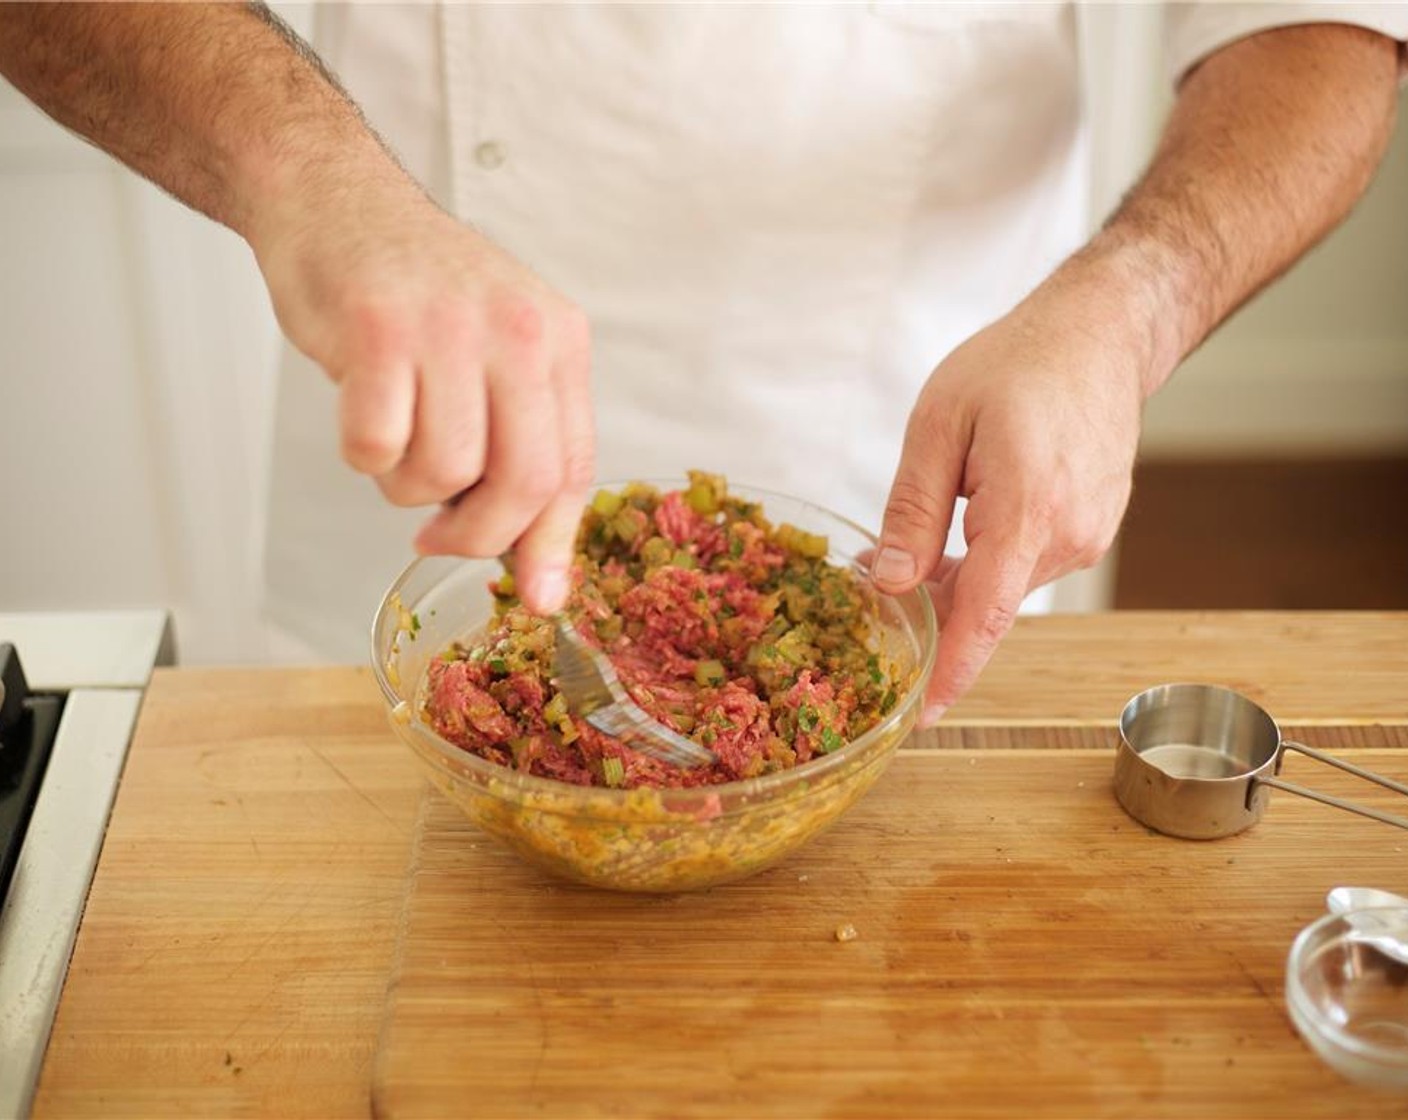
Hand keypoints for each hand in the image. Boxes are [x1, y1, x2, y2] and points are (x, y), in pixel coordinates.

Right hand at [249, 177, 592, 613]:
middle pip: (522, 483)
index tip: (539, 596)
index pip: (574, 468)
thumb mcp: (495, 359)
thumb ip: (523, 453)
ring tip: (395, 436)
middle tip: (437, 536)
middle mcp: (517, 332)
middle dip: (477, 535)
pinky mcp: (379, 329)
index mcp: (558, 341)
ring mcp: (449, 327)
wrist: (333, 200)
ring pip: (444, 473)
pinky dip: (361, 452)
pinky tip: (360, 406)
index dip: (553, 543)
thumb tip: (542, 577)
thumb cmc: (415, 296)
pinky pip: (376, 446)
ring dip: (406, 485)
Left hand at [871, 272, 1147, 723]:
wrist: (1100, 333)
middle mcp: (1069, 535)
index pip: (986, 615)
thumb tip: (888, 583)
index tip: (919, 716)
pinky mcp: (1090, 530)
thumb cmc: (1016, 364)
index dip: (950, 671)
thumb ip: (912, 510)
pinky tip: (956, 533)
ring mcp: (1087, 536)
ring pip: (1004, 588)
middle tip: (867, 591)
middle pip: (988, 607)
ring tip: (903, 551)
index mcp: (1029, 509)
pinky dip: (986, 565)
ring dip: (955, 584)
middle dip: (929, 614)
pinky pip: (1025, 567)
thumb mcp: (938, 425)